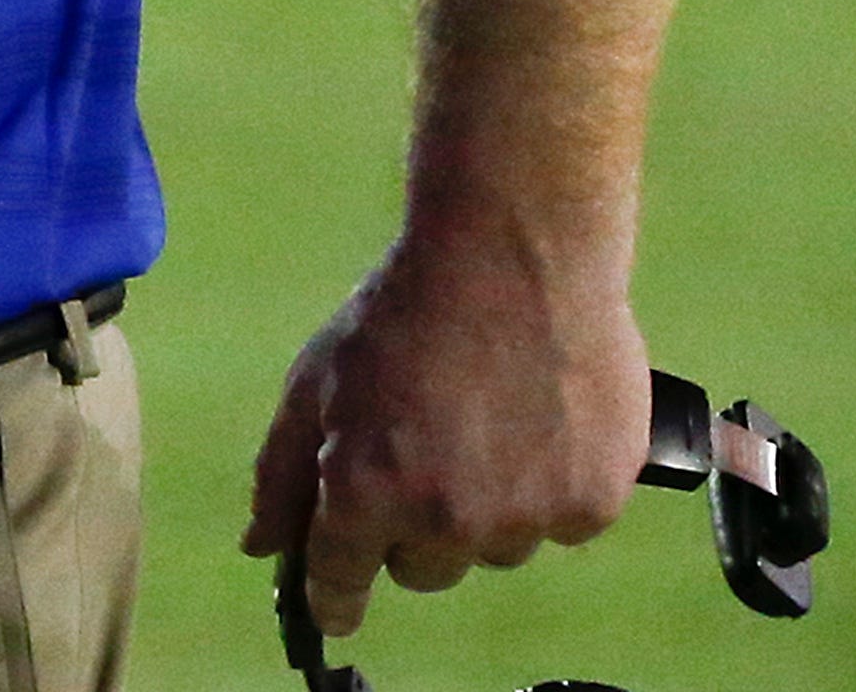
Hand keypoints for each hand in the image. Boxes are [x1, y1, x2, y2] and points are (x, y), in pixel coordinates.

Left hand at [242, 222, 650, 642]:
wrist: (514, 252)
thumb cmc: (402, 312)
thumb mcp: (315, 383)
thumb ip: (283, 475)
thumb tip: (261, 547)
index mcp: (365, 492)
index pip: (340, 582)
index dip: (333, 596)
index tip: (335, 603)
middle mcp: (446, 520)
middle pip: (423, 571)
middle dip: (414, 525)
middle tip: (424, 450)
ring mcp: (525, 516)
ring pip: (496, 548)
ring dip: (489, 505)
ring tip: (488, 420)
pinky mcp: (593, 502)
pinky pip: (564, 523)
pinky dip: (554, 484)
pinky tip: (541, 420)